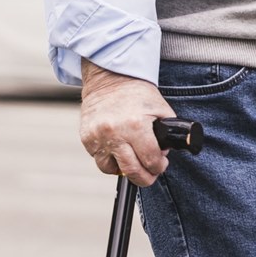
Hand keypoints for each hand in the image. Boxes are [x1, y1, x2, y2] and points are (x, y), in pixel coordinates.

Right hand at [78, 60, 176, 187]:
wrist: (109, 78)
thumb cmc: (137, 93)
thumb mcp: (161, 108)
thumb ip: (168, 132)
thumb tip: (165, 153)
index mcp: (136, 125)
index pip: (151, 160)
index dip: (159, 166)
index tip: (161, 165)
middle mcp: (115, 133)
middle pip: (132, 171)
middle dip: (145, 178)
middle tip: (150, 174)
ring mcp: (98, 137)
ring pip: (113, 169)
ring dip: (125, 169)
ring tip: (133, 160)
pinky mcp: (86, 138)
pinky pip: (100, 160)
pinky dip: (110, 160)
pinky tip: (118, 150)